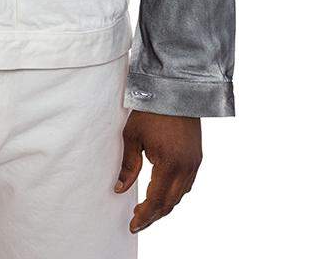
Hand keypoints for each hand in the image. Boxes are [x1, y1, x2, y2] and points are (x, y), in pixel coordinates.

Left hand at [115, 110, 201, 232]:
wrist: (175, 90)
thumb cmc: (150, 111)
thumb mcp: (132, 136)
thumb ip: (128, 165)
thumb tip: (120, 189)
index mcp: (169, 164)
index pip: (156, 200)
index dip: (144, 216)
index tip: (133, 224)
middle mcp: (186, 168)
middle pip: (170, 203)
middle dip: (153, 215)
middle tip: (137, 221)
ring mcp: (194, 163)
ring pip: (180, 195)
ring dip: (164, 205)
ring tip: (147, 209)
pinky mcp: (197, 157)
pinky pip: (187, 184)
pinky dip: (174, 193)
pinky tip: (162, 191)